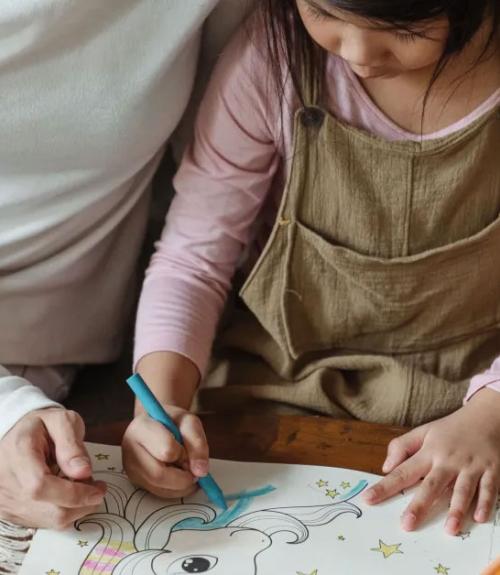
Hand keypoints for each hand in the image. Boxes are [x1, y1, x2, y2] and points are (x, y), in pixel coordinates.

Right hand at [0, 408, 105, 528]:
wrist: (17, 434)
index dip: (74, 494)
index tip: (99, 489)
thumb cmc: (42, 426)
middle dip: (82, 503)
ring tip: (83, 488)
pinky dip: (62, 513)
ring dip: (75, 509)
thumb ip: (72, 445)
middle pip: (48, 509)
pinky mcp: (11, 512)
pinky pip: (42, 523)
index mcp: (18, 453)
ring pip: (47, 521)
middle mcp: (6, 481)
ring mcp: (6, 501)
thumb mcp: (62, 422)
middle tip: (97, 487)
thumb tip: (83, 472)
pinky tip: (68, 496)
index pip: (41, 486)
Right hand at [122, 404, 208, 498]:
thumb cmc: (173, 421)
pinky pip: (159, 493)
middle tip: (193, 469)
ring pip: (159, 488)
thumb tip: (201, 471)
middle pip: (158, 474)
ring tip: (186, 469)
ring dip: (181, 484)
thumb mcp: (189, 422)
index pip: (166, 450)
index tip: (188, 450)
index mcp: (141, 427)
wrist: (158, 424)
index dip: (183, 454)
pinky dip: (176, 489)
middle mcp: (130, 449)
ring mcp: (130, 467)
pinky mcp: (136, 481)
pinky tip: (179, 476)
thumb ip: (197, 443)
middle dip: (183, 477)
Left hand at [363, 388, 499, 534]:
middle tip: (407, 524)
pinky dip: (485, 503)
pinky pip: (489, 489)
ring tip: (449, 529)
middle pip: (431, 484)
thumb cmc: (451, 429)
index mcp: (428, 452)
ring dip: (456, 509)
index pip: (402, 471)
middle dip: (419, 505)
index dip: (385, 486)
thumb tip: (385, 468)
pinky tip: (479, 518)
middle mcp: (448, 460)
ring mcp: (471, 466)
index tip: (368, 499)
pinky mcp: (492, 470)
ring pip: (462, 490)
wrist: (486, 416)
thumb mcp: (423, 431)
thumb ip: (401, 447)